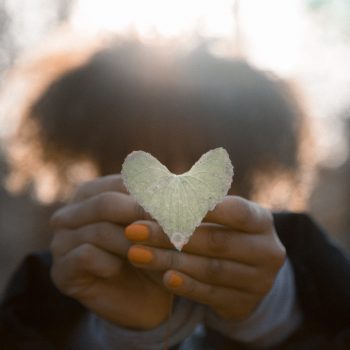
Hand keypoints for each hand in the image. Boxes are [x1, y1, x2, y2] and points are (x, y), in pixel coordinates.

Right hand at [50, 175, 172, 329]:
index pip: (118, 183)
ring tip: (152, 252)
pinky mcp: (61, 270)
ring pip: (98, 231)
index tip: (175, 205)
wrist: (143, 299)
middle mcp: (72, 213)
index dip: (148, 194)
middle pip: (105, 203)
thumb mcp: (157, 226)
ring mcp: (62, 241)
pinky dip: (109, 261)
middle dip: (139, 215)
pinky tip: (120, 268)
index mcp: (93, 193)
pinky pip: (85, 256)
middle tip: (168, 226)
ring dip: (131, 243)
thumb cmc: (151, 252)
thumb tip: (168, 181)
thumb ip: (156, 203)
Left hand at [125, 196, 285, 320]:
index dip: (201, 207)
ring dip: (169, 261)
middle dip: (171, 235)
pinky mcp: (245, 303)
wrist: (246, 273)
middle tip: (134, 230)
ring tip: (136, 254)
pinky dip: (186, 285)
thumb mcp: (219, 215)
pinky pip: (211, 294)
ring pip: (210, 270)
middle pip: (216, 242)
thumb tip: (155, 185)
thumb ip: (195, 200)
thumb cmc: (224, 231)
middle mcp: (267, 250)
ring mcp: (259, 280)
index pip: (235, 211)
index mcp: (261, 220)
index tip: (163, 203)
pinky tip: (163, 277)